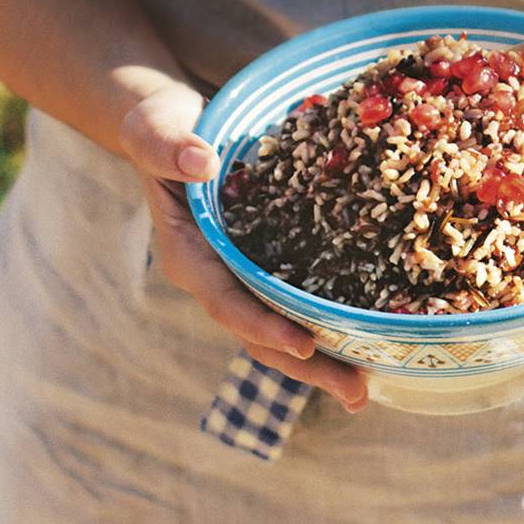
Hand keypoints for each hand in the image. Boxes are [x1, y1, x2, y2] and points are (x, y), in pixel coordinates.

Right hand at [118, 83, 367, 411]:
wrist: (174, 130)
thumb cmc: (162, 129)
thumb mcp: (156, 131)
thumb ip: (171, 147)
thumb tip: (201, 162)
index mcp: (189, 256)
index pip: (226, 301)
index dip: (264, 324)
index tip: (305, 344)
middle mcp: (215, 277)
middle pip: (259, 333)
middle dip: (305, 365)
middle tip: (357, 393)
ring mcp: (240, 275)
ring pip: (280, 327)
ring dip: (322, 359)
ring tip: (367, 387)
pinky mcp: (264, 262)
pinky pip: (294, 299)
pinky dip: (325, 322)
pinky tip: (364, 335)